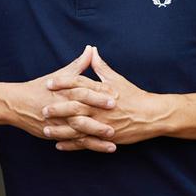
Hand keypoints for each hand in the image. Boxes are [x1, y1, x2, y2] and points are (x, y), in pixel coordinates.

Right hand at [0, 45, 117, 150]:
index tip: (115, 96)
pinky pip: (73, 141)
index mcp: (63, 91)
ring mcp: (58, 122)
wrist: (16, 104)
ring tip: (112, 139)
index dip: (99, 94)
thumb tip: (91, 49)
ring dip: (96, 135)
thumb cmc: (39, 88)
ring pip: (79, 129)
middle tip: (116, 117)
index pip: (83, 91)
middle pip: (82, 110)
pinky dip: (86, 145)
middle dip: (99, 115)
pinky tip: (100, 147)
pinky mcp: (55, 133)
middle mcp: (61, 107)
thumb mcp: (58, 75)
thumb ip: (78, 65)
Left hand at [44, 46, 169, 150]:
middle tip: (43, 109)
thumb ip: (100, 66)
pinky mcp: (106, 137)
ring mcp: (103, 123)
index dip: (63, 83)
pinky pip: (86, 142)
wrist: (152, 115)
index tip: (49, 83)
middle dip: (58, 109)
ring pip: (78, 127)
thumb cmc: (134, 95)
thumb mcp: (116, 79)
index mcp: (102, 91)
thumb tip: (91, 50)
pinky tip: (59, 145)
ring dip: (61, 130)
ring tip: (46, 130)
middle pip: (76, 107)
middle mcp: (100, 107)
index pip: (79, 84)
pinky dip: (72, 145)